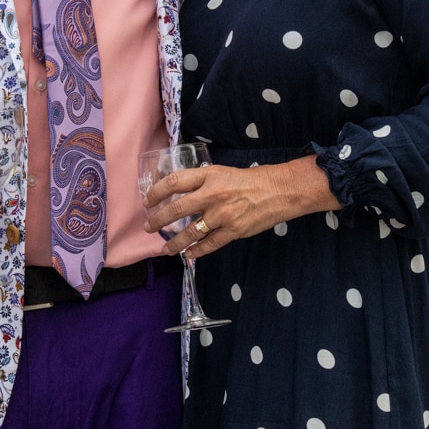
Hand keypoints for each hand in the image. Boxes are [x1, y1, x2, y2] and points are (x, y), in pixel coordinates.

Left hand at [143, 157, 339, 258]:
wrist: (280, 190)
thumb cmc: (252, 180)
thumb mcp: (223, 172)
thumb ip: (203, 182)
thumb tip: (182, 193)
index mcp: (209, 176)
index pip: (174, 182)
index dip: (157, 192)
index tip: (148, 200)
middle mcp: (213, 194)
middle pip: (177, 209)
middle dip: (158, 220)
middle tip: (149, 227)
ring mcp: (223, 214)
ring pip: (190, 232)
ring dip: (175, 243)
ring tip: (165, 250)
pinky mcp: (234, 230)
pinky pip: (210, 244)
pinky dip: (197, 251)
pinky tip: (189, 255)